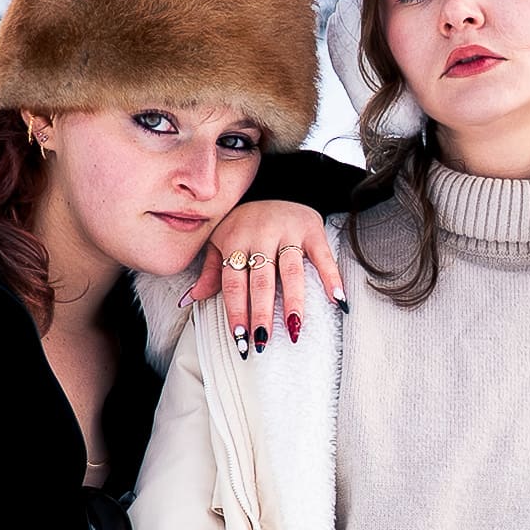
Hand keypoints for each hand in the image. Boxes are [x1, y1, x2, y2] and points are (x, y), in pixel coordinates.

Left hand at [184, 201, 347, 353]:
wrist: (275, 189)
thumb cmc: (245, 223)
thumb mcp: (221, 241)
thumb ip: (211, 271)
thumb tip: (192, 298)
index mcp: (235, 240)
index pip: (234, 283)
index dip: (236, 310)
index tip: (240, 337)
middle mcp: (260, 235)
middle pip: (261, 281)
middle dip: (261, 313)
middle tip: (263, 340)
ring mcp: (287, 231)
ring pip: (291, 272)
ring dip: (293, 302)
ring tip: (294, 329)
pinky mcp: (312, 229)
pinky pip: (323, 256)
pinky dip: (331, 278)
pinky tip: (337, 301)